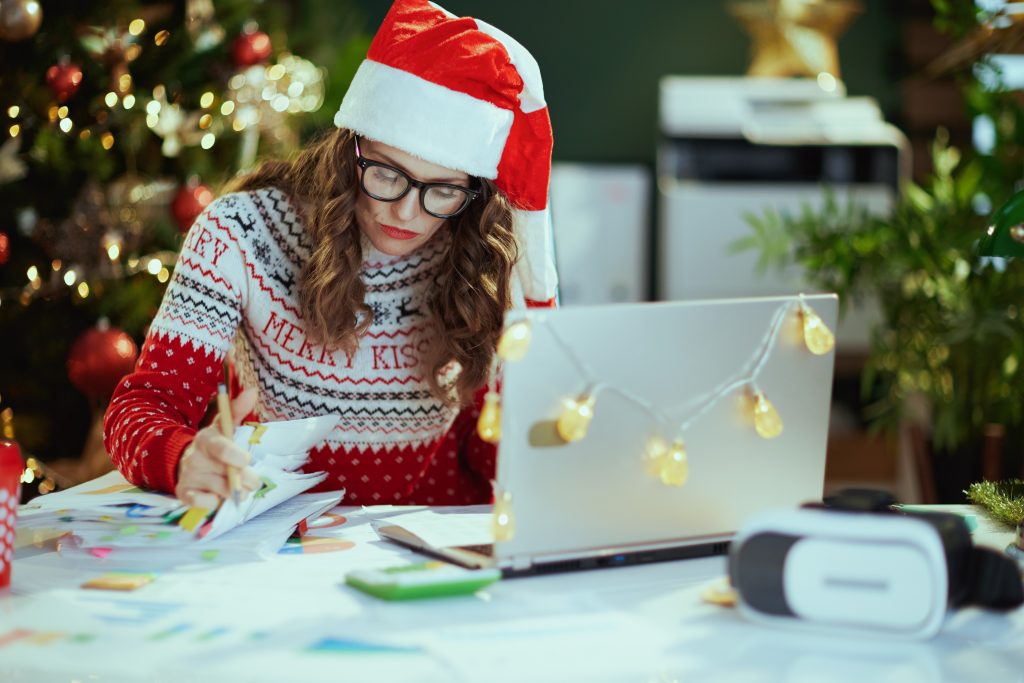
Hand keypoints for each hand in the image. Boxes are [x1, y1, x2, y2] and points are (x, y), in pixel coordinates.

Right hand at [174, 388, 260, 508]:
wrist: (186, 463)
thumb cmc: (214, 445)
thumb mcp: (224, 427)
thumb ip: (237, 411)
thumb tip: (252, 390)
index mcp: (206, 439)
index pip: (219, 447)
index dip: (233, 455)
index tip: (246, 460)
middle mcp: (195, 457)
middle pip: (226, 474)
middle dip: (246, 479)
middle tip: (253, 481)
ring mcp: (188, 476)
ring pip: (221, 490)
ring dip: (235, 492)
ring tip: (236, 487)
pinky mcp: (184, 494)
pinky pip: (206, 504)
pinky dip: (216, 502)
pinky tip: (216, 495)